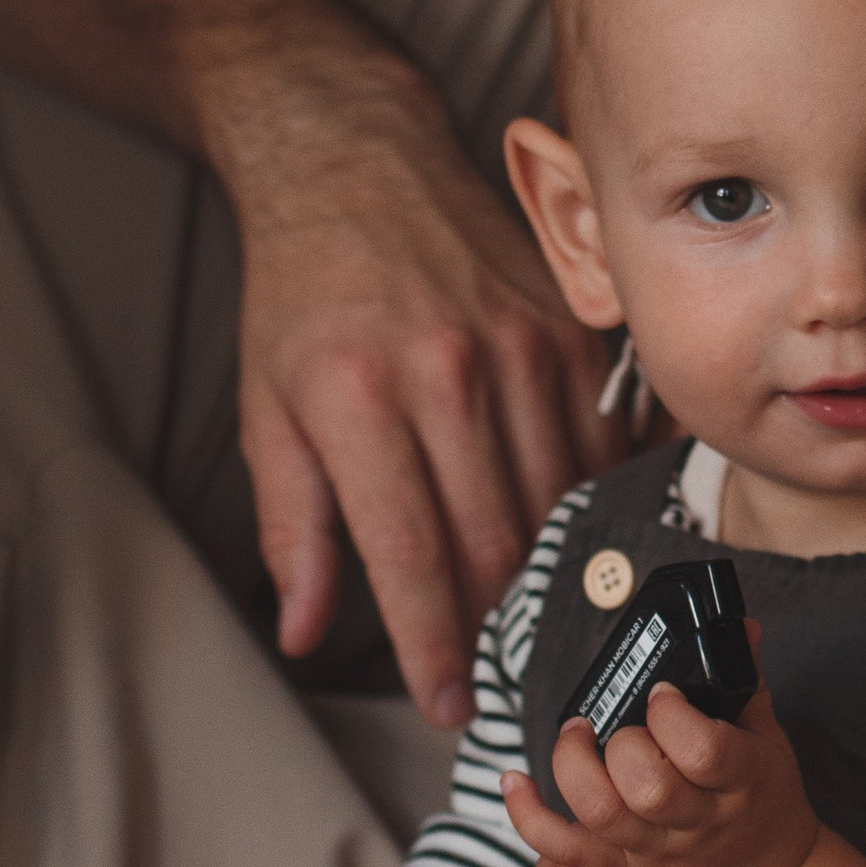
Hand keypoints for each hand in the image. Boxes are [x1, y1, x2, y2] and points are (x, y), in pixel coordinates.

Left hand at [226, 60, 616, 722]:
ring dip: (543, 566)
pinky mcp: (572, 327)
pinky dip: (585, 494)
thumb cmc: (304, 294)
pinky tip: (562, 520)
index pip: (415, 558)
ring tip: (521, 600)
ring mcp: (523, 345)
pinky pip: (599, 442)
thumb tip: (305, 629)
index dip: (434, 647)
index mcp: (361, 402)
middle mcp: (449, 373)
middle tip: (485, 664)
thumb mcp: (266, 408)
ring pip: (557, 500)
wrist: (355, 164)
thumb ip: (292, 525)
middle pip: (496, 541)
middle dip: (490, 622)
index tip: (445, 703)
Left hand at [500, 664, 819, 866]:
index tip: (662, 693)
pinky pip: (564, 850)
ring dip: (573, 765)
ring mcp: (656, 849)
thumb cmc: (763, 802)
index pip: (702, 751)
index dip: (672, 714)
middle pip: (646, 786)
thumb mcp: (769, 740)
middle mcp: (697, 821)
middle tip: (624, 722)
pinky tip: (515, 783)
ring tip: (576, 735)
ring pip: (600, 814)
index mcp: (740, 782)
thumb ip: (744, 683)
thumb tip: (737, 626)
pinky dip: (529, 817)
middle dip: (623, 741)